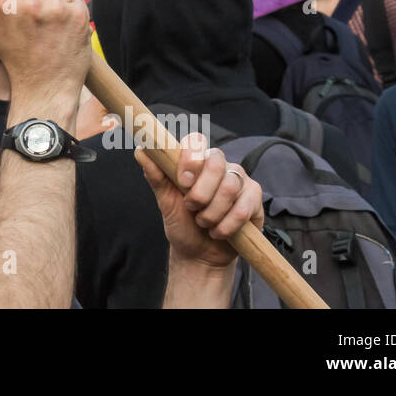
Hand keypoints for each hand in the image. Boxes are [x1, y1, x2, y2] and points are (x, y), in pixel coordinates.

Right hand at [0, 0, 89, 125]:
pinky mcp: (78, 17)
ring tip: (51, 21)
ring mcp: (57, 9)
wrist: (44, 89)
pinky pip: (78, 0)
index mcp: (5, 1)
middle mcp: (30, 2)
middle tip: (40, 1)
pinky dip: (73, 13)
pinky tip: (63, 31)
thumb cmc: (15, 54)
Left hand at [135, 132, 263, 268]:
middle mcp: (219, 165)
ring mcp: (239, 180)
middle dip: (200, 193)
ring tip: (204, 222)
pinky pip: (244, 208)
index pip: (197, 141)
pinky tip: (219, 232)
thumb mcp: (165, 201)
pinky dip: (227, 225)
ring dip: (212, 213)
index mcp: (196, 161)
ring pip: (229, 187)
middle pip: (216, 162)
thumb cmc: (182, 223)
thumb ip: (155, 175)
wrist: (200, 254)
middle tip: (192, 208)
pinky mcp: (254, 199)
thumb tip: (140, 150)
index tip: (182, 183)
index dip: (191, 159)